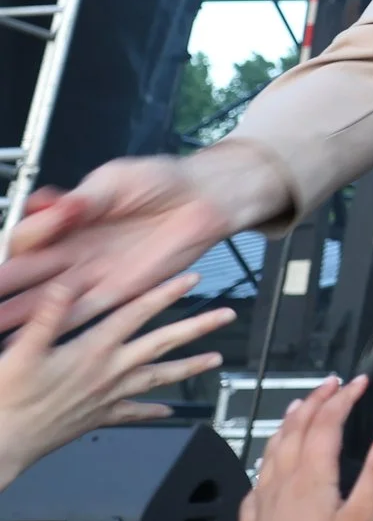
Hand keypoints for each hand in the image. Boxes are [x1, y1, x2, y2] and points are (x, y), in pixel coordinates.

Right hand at [0, 147, 282, 332]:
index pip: (26, 237)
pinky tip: (37, 339)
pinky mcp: (117, 291)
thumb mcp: (116, 181)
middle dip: (4, 286)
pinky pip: (83, 313)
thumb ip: (85, 198)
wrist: (203, 198)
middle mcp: (73, 251)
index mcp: (66, 220)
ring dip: (18, 315)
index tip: (15, 245)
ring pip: (46, 299)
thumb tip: (56, 204)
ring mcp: (93, 273)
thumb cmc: (160, 181)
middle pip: (26, 273)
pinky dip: (59, 327)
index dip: (20, 242)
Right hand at [0, 272, 233, 489]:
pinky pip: (133, 413)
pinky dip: (152, 411)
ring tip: (215, 361)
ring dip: (189, 368)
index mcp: (94, 350)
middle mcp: (109, 372)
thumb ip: (49, 315)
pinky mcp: (99, 418)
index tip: (192, 279)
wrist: (4, 442)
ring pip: (159, 378)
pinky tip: (168, 411)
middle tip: (226, 315)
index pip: (138, 313)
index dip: (166, 293)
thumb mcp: (23, 349)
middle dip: (198, 327)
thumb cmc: (9, 397)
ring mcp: (108, 396)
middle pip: (163, 343)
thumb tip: (69, 283)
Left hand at [236, 374, 372, 520]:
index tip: (358, 382)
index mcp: (311, 480)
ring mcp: (265, 506)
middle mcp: (282, 486)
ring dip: (287, 423)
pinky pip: (256, 482)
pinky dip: (265, 462)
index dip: (343, 398)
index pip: (326, 425)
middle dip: (314, 401)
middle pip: (295, 430)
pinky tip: (266, 469)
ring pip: (271, 451)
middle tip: (331, 384)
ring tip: (297, 406)